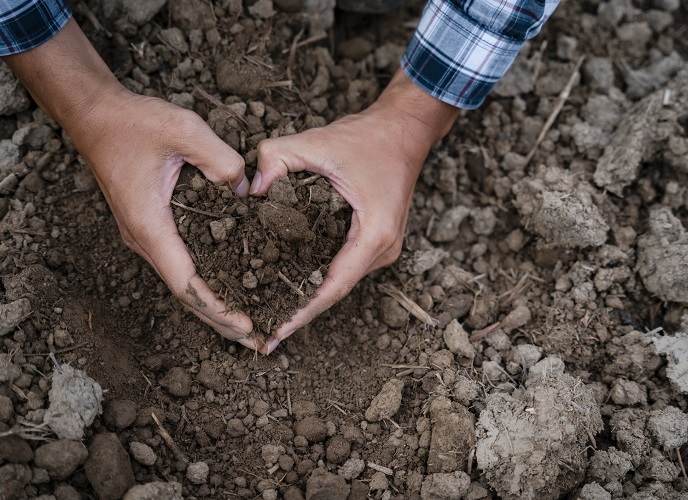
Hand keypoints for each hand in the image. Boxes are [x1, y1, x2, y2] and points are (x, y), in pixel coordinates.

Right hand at [3, 20, 268, 351]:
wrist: (96, 116)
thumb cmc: (134, 123)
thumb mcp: (184, 130)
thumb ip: (221, 159)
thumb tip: (247, 190)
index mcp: (150, 225)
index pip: (185, 282)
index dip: (216, 308)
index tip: (245, 327)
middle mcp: (144, 239)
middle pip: (185, 295)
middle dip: (221, 321)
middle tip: (258, 342)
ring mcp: (146, 236)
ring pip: (182, 284)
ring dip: (213, 307)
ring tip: (247, 327)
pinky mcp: (151, 228)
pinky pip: (180, 266)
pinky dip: (205, 285)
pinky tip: (227, 290)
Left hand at [254, 70, 458, 351]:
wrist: (404, 130)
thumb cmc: (367, 138)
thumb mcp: (315, 143)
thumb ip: (274, 160)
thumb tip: (248, 191)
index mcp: (373, 234)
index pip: (333, 287)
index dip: (302, 313)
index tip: (276, 334)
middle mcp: (383, 249)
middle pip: (336, 291)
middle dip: (300, 312)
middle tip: (265, 334)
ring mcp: (385, 248)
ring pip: (341, 282)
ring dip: (310, 298)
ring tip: (274, 314)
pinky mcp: (378, 242)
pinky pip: (345, 268)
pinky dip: (320, 280)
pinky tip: (294, 285)